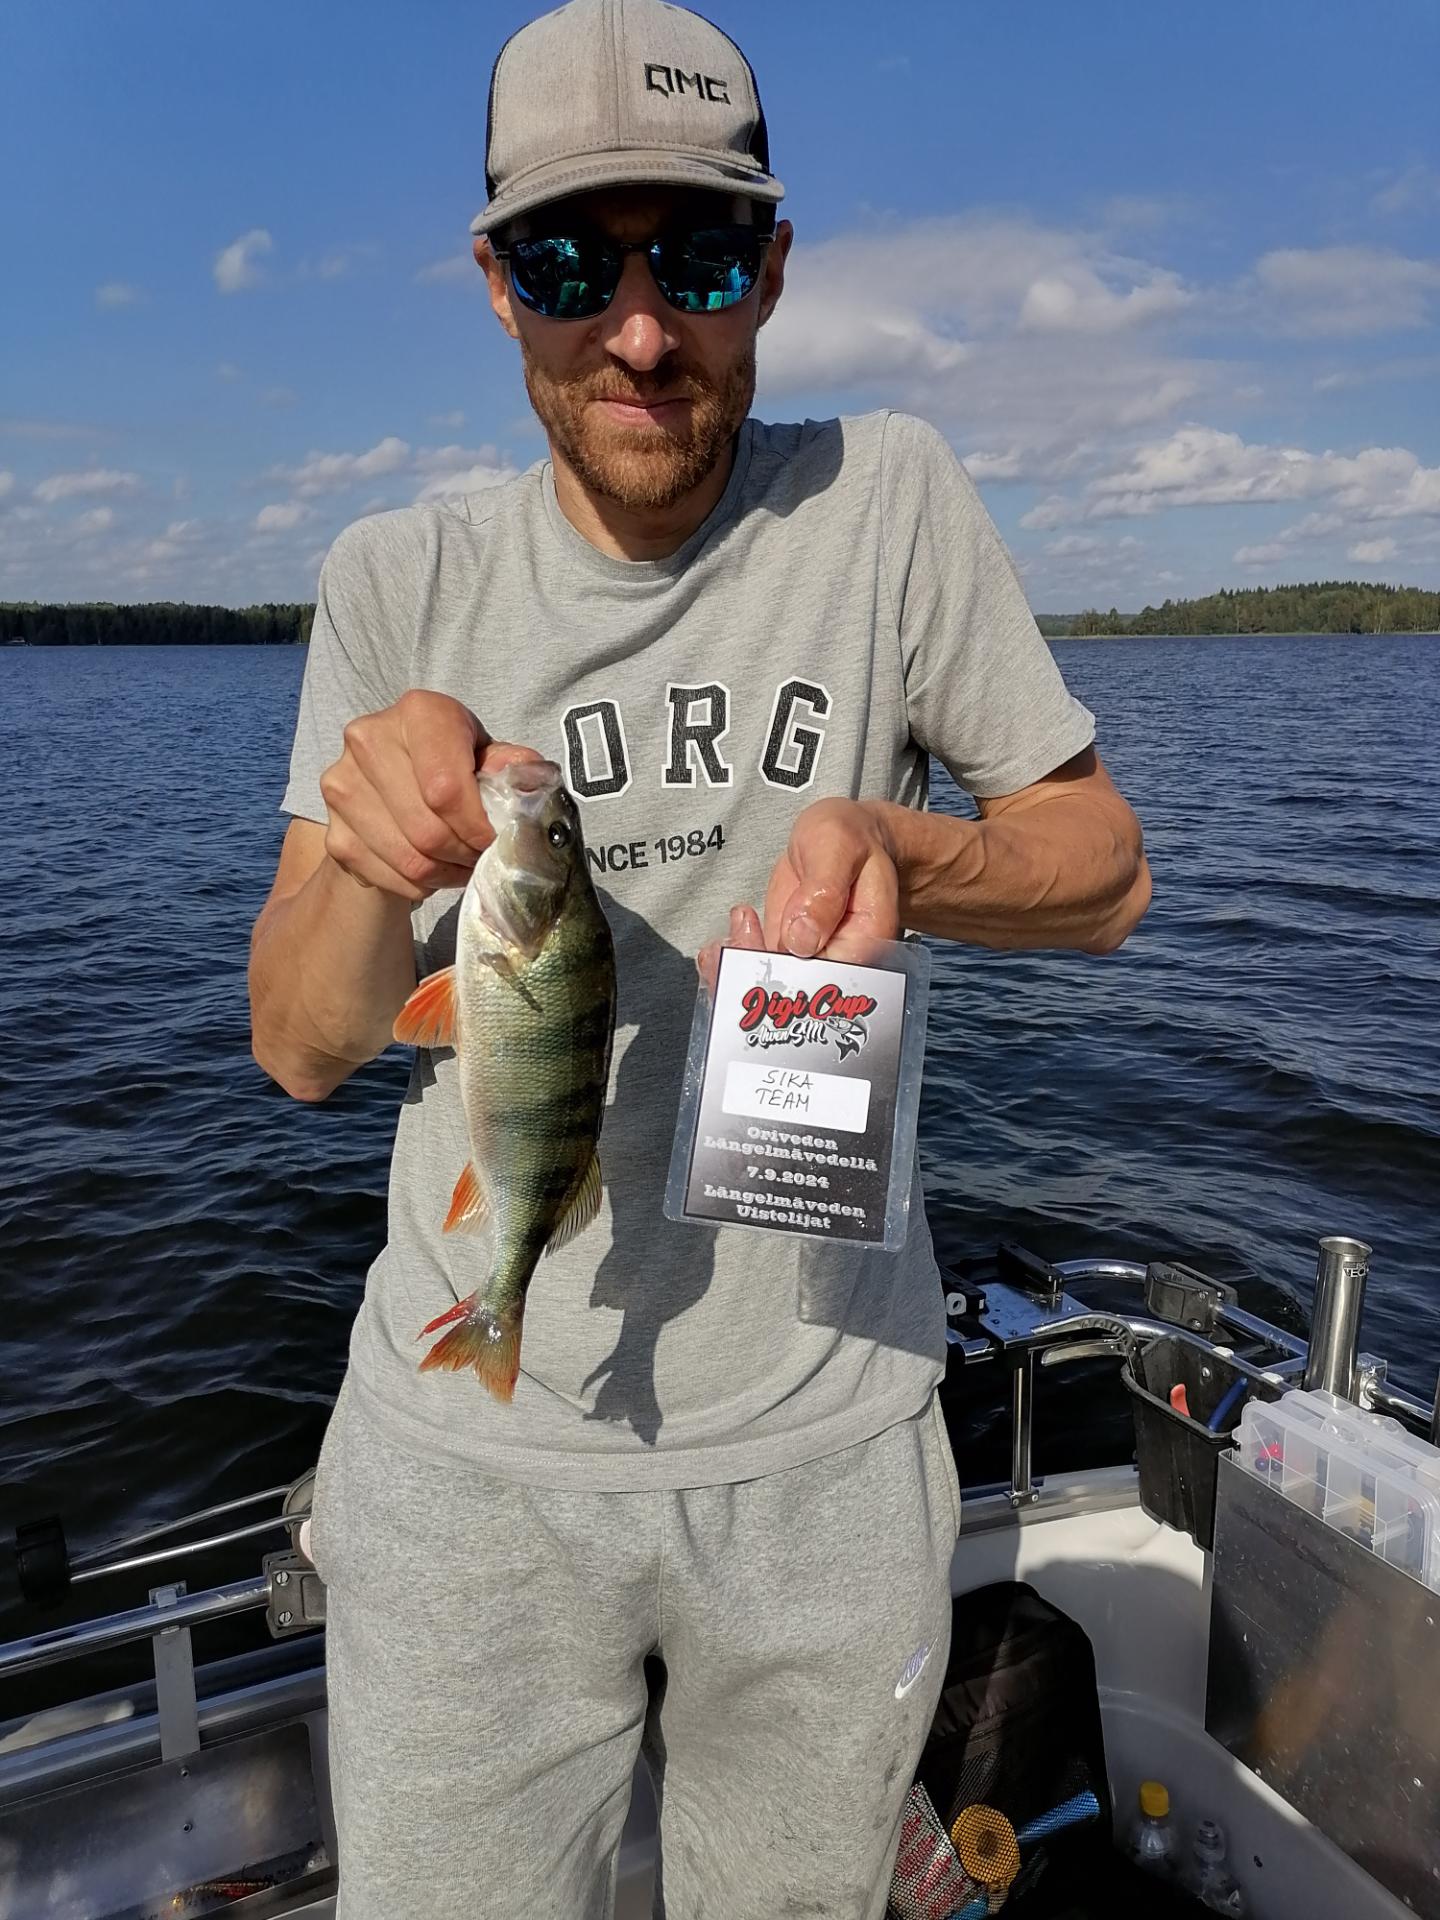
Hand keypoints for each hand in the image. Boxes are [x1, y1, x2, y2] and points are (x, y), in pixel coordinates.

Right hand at [318, 690, 542, 901]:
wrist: (388, 778)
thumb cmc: (450, 761)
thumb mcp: (485, 753)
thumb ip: (511, 767)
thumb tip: (531, 785)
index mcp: (418, 712)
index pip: (446, 788)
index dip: (477, 827)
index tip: (495, 842)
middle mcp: (368, 739)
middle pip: (427, 830)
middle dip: (465, 855)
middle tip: (482, 859)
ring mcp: (341, 785)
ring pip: (408, 859)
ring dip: (445, 875)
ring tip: (461, 866)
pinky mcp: (331, 829)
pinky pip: (387, 877)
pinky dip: (419, 886)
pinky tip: (433, 871)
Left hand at [695, 800, 900, 990]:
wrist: (842, 837)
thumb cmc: (850, 837)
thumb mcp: (838, 848)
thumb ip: (823, 892)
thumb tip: (801, 940)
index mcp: (864, 942)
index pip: (826, 979)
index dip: (789, 976)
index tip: (759, 951)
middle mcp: (840, 959)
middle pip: (795, 990)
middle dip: (754, 975)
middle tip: (730, 943)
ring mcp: (810, 957)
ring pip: (771, 983)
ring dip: (737, 968)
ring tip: (721, 942)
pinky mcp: (787, 950)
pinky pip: (758, 965)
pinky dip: (735, 957)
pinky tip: (720, 943)